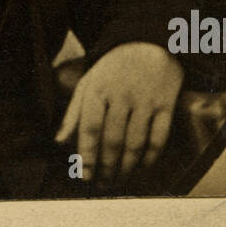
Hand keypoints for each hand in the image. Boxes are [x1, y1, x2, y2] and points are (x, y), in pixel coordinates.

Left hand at [55, 43, 183, 184]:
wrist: (150, 43)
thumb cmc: (113, 69)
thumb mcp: (88, 82)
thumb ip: (73, 113)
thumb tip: (59, 142)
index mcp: (98, 88)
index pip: (90, 128)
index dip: (87, 156)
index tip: (84, 176)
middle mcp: (121, 95)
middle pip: (112, 140)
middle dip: (106, 167)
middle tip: (102, 184)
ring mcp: (145, 100)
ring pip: (135, 143)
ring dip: (126, 168)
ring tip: (119, 180)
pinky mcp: (166, 104)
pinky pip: (158, 138)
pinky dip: (150, 158)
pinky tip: (141, 168)